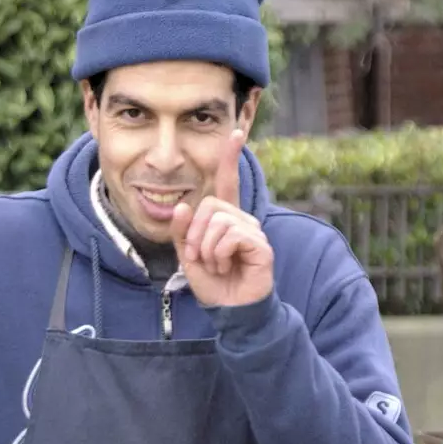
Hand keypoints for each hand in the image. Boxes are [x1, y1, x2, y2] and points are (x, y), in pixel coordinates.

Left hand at [171, 128, 274, 306]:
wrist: (230, 309)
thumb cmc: (213, 283)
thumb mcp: (188, 256)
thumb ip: (183, 232)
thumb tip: (182, 207)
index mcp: (224, 219)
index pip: (227, 183)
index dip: (230, 159)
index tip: (235, 134)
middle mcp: (241, 219)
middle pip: (210, 205)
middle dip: (196, 234)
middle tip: (200, 257)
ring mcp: (252, 231)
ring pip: (219, 221)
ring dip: (207, 248)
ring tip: (215, 264)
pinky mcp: (260, 245)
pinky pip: (231, 235)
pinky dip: (220, 253)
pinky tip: (226, 266)